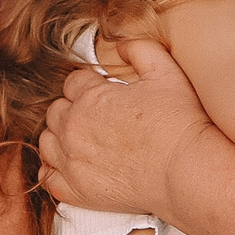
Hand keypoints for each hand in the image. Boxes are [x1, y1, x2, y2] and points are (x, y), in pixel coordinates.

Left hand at [37, 39, 210, 216]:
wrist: (187, 171)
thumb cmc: (180, 123)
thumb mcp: (166, 73)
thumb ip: (140, 50)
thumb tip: (120, 45)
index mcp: (89, 97)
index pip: (74, 83)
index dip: (91, 87)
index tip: (106, 96)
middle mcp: (73, 127)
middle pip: (56, 111)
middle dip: (74, 111)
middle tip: (100, 120)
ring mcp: (71, 160)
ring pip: (47, 142)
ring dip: (61, 139)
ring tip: (87, 143)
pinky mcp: (76, 190)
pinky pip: (48, 178)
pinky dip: (55, 172)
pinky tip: (72, 167)